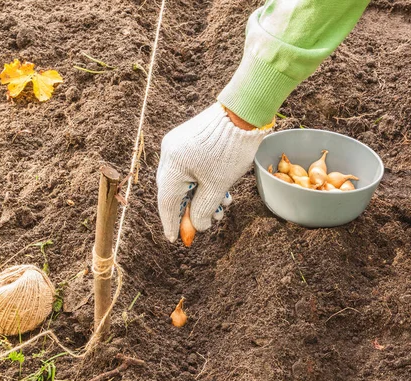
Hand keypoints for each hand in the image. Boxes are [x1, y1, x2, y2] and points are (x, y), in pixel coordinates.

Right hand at [157, 102, 270, 242]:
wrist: (242, 112)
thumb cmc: (230, 149)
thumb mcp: (218, 185)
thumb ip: (203, 209)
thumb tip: (197, 226)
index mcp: (173, 166)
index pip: (167, 202)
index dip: (171, 223)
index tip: (174, 239)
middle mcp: (170, 153)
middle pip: (175, 191)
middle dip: (192, 209)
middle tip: (207, 222)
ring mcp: (178, 144)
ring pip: (185, 180)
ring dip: (202, 196)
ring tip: (223, 206)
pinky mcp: (188, 139)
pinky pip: (190, 167)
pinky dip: (202, 181)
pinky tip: (221, 190)